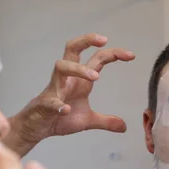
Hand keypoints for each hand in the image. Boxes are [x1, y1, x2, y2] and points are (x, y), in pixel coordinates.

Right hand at [13, 33, 134, 144]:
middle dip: (87, 40)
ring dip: (78, 69)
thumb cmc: (59, 118)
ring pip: (61, 67)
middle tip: (104, 40)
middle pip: (73, 49)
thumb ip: (105, 121)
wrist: (37, 128)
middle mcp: (67, 79)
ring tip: (95, 77)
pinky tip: (66, 109)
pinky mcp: (44, 103)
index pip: (97, 59)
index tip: (131, 55)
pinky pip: (50, 100)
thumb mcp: (87, 120)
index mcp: (79, 80)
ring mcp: (54, 89)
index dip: (113, 54)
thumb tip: (124, 127)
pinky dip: (58, 104)